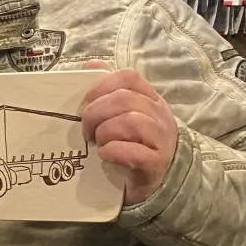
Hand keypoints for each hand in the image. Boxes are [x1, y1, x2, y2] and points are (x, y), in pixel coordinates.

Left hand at [80, 62, 178, 204]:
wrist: (157, 181)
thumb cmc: (134, 144)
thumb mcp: (121, 115)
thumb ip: (107, 91)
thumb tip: (90, 65)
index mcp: (149, 99)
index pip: (128, 77)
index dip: (100, 87)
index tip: (84, 105)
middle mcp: (159, 115)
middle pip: (124, 99)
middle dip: (95, 113)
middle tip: (86, 130)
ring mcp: (161, 139)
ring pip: (131, 121)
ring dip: (104, 132)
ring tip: (98, 143)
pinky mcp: (156, 163)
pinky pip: (134, 151)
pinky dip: (112, 151)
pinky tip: (105, 155)